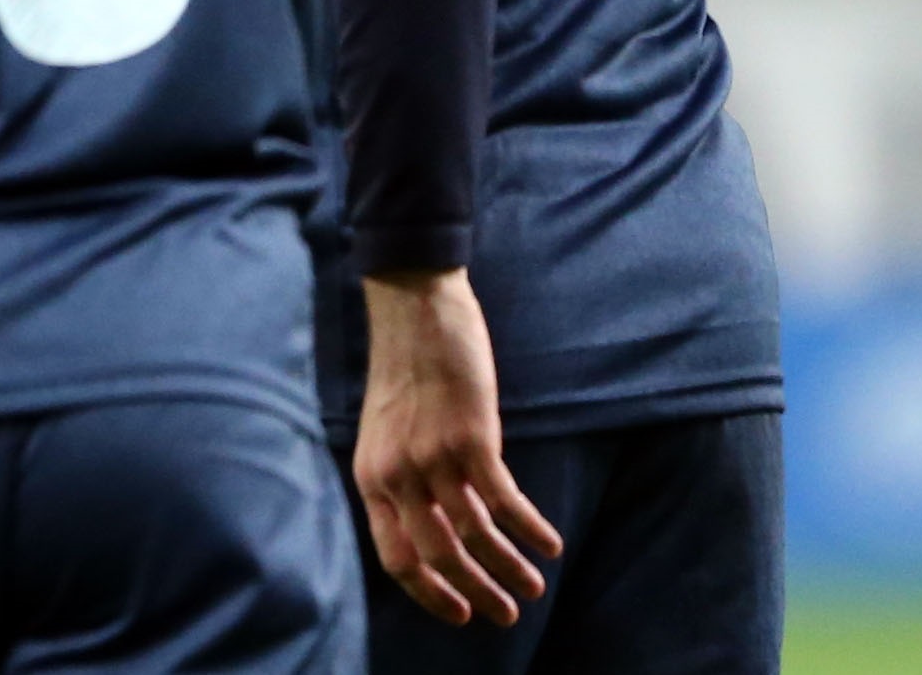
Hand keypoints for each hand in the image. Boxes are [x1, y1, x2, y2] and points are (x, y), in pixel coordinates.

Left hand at [354, 268, 561, 627]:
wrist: (413, 305)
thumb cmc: (405, 367)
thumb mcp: (388, 432)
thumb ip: (404, 480)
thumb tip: (439, 529)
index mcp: (371, 477)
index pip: (395, 558)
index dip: (430, 593)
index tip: (461, 613)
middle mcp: (396, 475)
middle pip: (438, 556)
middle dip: (477, 593)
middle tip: (507, 615)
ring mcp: (432, 457)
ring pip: (476, 536)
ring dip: (510, 569)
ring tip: (535, 587)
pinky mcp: (470, 438)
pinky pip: (505, 502)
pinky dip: (530, 530)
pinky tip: (550, 543)